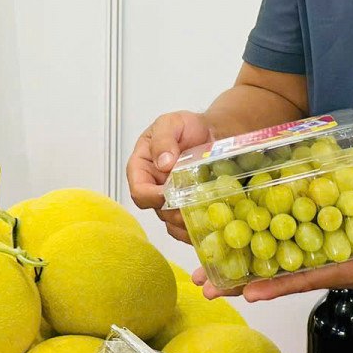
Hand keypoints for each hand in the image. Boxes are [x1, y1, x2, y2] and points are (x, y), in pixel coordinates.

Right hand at [127, 109, 213, 243]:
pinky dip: (197, 229)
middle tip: (192, 208)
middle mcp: (154, 188)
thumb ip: (164, 139)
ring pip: (172, 223)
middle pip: (157, 210)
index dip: (151, 196)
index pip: (139, 190)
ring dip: (187, 224)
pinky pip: (187, 227)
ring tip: (204, 218)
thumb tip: (162, 163)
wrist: (213, 132)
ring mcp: (171, 200)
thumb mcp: (171, 123)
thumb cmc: (187, 127)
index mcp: (142, 168)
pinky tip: (210, 225)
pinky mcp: (187, 208)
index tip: (168, 194)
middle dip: (173, 213)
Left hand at [211, 189, 352, 301]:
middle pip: (276, 277)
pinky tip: (236, 245)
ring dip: (241, 269)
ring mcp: (318, 259)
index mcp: (343, 269)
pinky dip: (261, 250)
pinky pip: (285, 251)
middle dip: (240, 282)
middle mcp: (323, 267)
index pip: (303, 279)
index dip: (276, 285)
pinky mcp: (318, 249)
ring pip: (274, 266)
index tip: (246, 292)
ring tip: (204, 274)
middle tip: (203, 286)